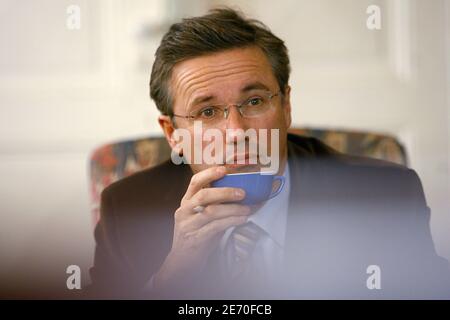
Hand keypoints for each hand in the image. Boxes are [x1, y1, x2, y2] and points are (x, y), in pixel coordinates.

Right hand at [153, 166, 250, 289]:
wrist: (182, 263)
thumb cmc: (197, 236)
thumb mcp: (203, 218)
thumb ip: (216, 206)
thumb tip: (243, 195)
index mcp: (186, 202)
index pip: (194, 183)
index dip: (208, 174)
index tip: (224, 169)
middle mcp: (184, 211)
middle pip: (203, 195)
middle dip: (225, 192)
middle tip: (243, 192)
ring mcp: (188, 226)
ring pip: (211, 212)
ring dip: (232, 209)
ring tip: (247, 209)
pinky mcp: (195, 239)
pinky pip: (215, 227)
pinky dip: (231, 221)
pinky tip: (242, 219)